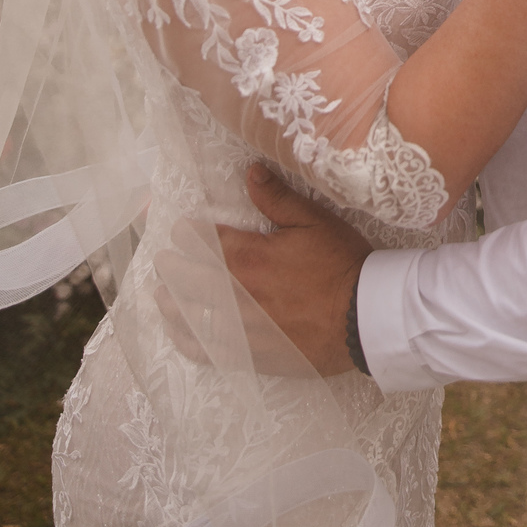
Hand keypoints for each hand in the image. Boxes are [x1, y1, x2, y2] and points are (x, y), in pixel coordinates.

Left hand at [154, 165, 368, 377]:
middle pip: (191, 280)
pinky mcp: (253, 354)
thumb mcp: (314, 221)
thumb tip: (250, 172)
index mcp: (250, 257)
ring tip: (162, 297)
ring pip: (194, 317)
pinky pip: (210, 351)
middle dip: (173, 268)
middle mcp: (237, 293)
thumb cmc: (342, 264)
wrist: (364, 317)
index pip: (206, 242)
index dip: (189, 235)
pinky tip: (182, 337)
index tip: (181, 231)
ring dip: (173, 305)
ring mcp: (242, 328)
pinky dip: (191, 343)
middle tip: (163, 262)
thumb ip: (278, 198)